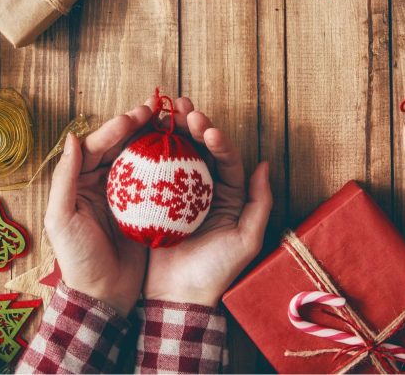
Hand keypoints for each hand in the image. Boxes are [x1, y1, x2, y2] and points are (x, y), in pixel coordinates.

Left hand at [44, 104, 153, 314]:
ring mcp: (126, 195)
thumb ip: (65, 179)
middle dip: (139, 125)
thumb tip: (72, 139)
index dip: (116, 128)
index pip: (98, 146)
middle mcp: (103, 182)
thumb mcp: (61, 219)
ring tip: (172, 122)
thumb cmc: (78, 259)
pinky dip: (167, 164)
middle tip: (158, 110)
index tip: (135, 116)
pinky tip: (182, 153)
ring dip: (154, 138)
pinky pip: (157, 181)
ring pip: (140, 158)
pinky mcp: (145, 209)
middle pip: (121, 145)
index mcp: (81, 181)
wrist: (103, 295)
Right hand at [143, 96, 271, 306]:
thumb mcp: (246, 239)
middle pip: (199, 149)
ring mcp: (178, 195)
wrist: (179, 298)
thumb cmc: (216, 271)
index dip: (216, 138)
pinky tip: (140, 137)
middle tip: (181, 107)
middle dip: (192, 125)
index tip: (206, 127)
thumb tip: (264, 164)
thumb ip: (259, 202)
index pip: (224, 158)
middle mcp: (204, 189)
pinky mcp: (155, 202)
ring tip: (163, 112)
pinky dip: (148, 154)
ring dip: (171, 132)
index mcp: (228, 194)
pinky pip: (153, 173)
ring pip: (176, 155)